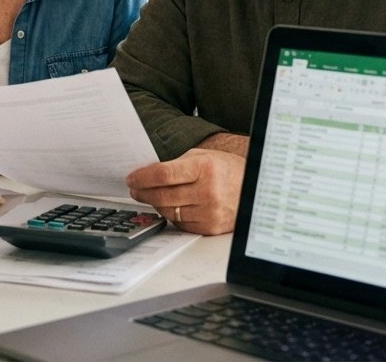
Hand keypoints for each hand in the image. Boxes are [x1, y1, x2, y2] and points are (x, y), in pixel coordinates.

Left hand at [124, 148, 244, 234]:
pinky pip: (180, 223)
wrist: (254, 189)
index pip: (163, 174)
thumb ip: (176, 165)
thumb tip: (146, 174)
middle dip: (142, 192)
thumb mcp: (203, 157)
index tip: (131, 178)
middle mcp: (208, 191)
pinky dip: (171, 215)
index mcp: (205, 168)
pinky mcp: (210, 227)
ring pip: (168, 211)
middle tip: (134, 189)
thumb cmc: (227, 170)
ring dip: (155, 204)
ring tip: (151, 196)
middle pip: (162, 195)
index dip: (142, 177)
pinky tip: (170, 206)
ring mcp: (210, 212)